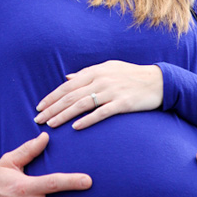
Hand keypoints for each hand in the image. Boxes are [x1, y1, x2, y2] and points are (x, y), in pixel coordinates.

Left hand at [34, 60, 162, 129]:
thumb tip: (67, 78)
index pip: (67, 86)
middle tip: (38, 119)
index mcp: (94, 71)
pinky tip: (76, 128)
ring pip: (81, 105)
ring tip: (51, 125)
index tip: (39, 107)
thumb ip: (86, 74)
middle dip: (52, 108)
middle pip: (70, 96)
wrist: (158, 81)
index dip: (52, 97)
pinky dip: (87, 120)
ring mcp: (111, 92)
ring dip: (64, 115)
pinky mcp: (122, 103)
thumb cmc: (130, 75)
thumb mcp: (107, 68)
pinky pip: (101, 113)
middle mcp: (100, 80)